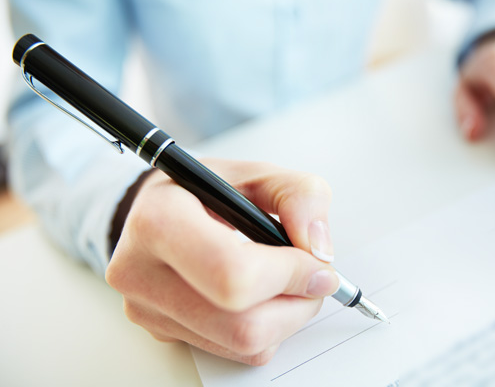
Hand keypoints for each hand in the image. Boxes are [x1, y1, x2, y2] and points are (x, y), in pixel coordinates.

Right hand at [105, 159, 338, 364]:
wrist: (159, 212)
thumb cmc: (206, 192)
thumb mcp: (256, 173)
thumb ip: (299, 196)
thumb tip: (318, 250)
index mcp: (159, 221)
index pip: (232, 274)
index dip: (288, 274)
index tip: (314, 262)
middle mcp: (142, 273)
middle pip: (243, 325)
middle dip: (296, 304)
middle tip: (312, 277)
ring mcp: (149, 311)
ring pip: (245, 346)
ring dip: (287, 318)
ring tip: (288, 282)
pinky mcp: (164, 335)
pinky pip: (236, 354)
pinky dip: (267, 330)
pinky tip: (261, 297)